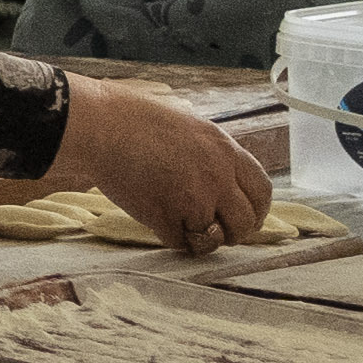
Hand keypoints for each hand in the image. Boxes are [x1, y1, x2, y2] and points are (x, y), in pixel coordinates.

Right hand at [53, 83, 270, 253]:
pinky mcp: (164, 217)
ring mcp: (192, 200)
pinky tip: (156, 219)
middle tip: (217, 231)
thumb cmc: (136, 119)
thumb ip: (211, 152)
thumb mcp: (190, 125)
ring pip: (214, 239)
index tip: (248, 217)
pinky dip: (169, 237)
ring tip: (184, 227)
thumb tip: (221, 174)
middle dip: (234, 233)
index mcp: (225, 151)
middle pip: (245, 222)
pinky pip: (178, 242)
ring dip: (202, 239)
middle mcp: (216, 177)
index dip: (257, 210)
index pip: (261, 190)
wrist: (101, 126)